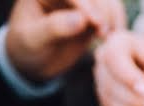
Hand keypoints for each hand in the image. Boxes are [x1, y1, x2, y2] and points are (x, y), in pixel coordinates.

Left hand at [6, 0, 124, 81]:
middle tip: (102, 31)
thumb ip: (54, 28)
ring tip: (108, 35)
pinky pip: (110, 11)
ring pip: (105, 0)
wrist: (34, 62)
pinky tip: (112, 36)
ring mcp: (79, 4)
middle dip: (101, 8)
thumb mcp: (33, 40)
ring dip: (111, 14)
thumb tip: (80, 19)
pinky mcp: (91, 15)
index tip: (94, 22)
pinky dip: (116, 21)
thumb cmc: (27, 49)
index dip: (85, 3)